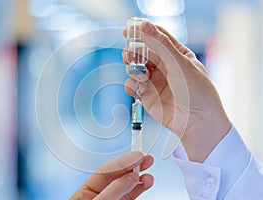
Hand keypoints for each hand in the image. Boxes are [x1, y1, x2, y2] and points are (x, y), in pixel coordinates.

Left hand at [70, 151, 153, 199]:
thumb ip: (113, 190)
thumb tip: (131, 177)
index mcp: (85, 192)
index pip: (105, 171)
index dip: (122, 162)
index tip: (137, 155)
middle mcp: (98, 194)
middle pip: (117, 176)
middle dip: (132, 165)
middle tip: (146, 157)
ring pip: (126, 186)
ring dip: (139, 177)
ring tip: (149, 170)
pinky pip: (130, 196)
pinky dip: (139, 189)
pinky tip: (146, 182)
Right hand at [123, 21, 230, 161]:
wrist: (197, 122)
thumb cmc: (197, 92)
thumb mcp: (180, 64)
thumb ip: (160, 45)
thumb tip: (143, 25)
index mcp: (176, 54)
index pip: (157, 37)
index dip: (142, 31)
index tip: (128, 29)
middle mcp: (164, 65)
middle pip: (141, 51)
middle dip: (133, 51)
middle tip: (131, 55)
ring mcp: (154, 80)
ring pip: (133, 67)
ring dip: (132, 68)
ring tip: (141, 75)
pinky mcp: (146, 94)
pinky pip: (131, 84)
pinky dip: (132, 84)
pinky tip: (141, 87)